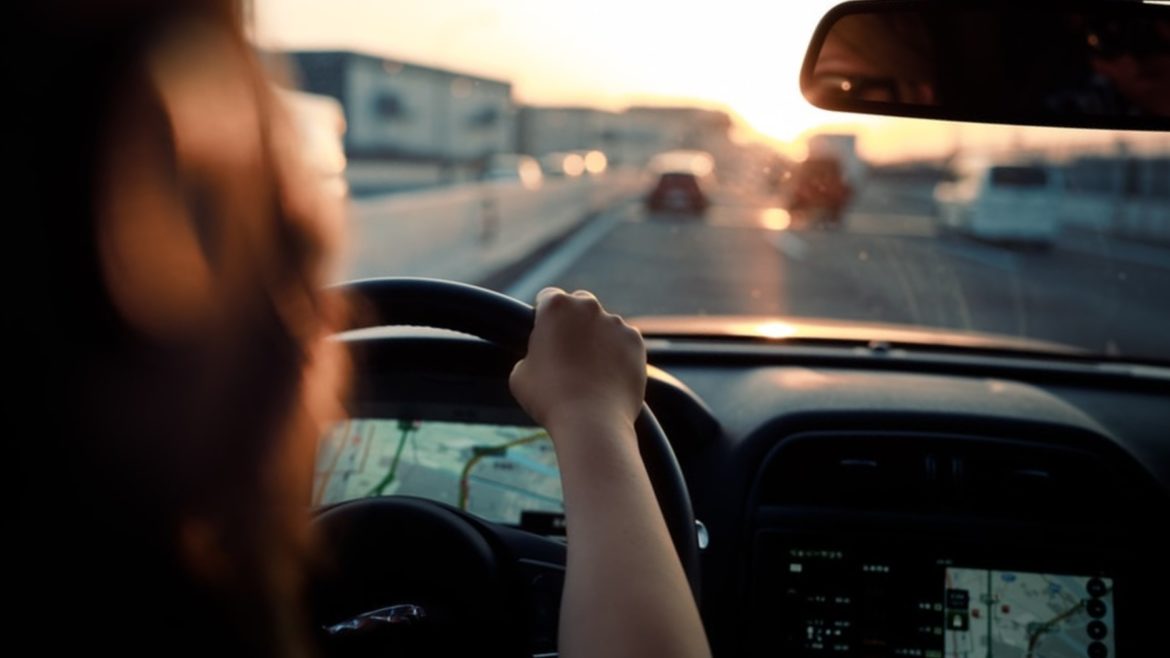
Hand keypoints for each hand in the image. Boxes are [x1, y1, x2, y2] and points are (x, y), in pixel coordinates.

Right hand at [509, 288, 645, 434]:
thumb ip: (530, 353)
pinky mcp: (636, 342)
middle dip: (574, 320)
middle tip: (568, 350)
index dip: (544, 317)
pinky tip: (607, 376)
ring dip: (598, 338)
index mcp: (555, 307)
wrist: (591, 422)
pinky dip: (617, 353)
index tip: (545, 334)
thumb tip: (541, 355)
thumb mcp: (519, 374)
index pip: (548, 298)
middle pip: (580, 303)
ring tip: (590, 371)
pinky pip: (623, 342)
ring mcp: (616, 323)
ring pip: (604, 324)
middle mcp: (588, 307)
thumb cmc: (549, 399)